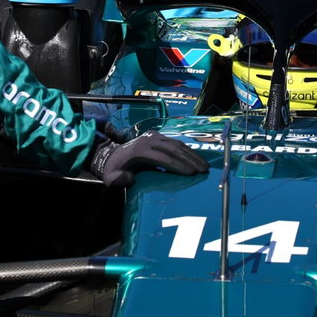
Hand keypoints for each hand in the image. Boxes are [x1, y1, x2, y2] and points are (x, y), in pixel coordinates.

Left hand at [89, 133, 207, 186]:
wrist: (112, 154)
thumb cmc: (114, 169)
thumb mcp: (111, 177)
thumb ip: (118, 180)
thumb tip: (129, 179)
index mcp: (140, 150)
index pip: (163, 158)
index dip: (178, 165)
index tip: (191, 173)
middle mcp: (149, 140)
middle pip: (174, 149)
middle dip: (190, 160)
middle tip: (204, 171)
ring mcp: (155, 137)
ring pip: (177, 145)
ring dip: (192, 155)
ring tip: (205, 166)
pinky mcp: (159, 137)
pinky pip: (176, 143)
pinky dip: (188, 151)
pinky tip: (197, 159)